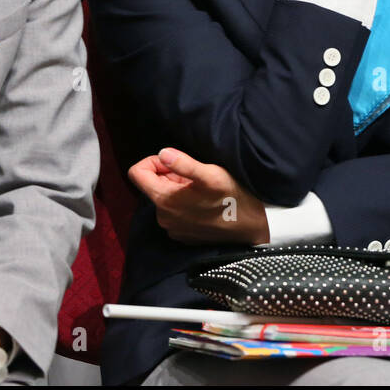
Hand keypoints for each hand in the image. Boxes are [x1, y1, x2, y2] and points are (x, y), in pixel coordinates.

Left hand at [128, 147, 269, 245]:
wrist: (252, 226)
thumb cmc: (232, 196)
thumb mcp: (211, 174)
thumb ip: (183, 163)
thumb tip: (162, 153)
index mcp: (163, 199)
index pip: (137, 173)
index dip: (153, 161)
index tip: (174, 161)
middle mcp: (162, 217)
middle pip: (153, 185)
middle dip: (170, 176)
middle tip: (196, 176)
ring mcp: (171, 229)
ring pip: (165, 198)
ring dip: (179, 190)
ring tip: (202, 190)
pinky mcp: (182, 235)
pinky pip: (174, 213)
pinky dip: (184, 204)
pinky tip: (204, 204)